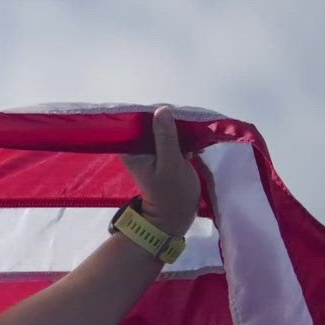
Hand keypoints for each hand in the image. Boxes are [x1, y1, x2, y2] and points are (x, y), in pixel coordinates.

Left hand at [118, 105, 200, 234]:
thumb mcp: (170, 163)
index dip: (151, 113)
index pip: (135, 122)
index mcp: (131, 150)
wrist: (176, 215)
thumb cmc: (171, 192)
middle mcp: (137, 148)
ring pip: (162, 129)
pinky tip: (194, 139)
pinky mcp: (163, 154)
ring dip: (177, 127)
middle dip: (167, 119)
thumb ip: (165, 137)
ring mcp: (150, 151)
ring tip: (192, 128)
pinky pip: (171, 138)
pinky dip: (182, 136)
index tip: (170, 110)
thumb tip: (162, 110)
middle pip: (150, 123)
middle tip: (186, 119)